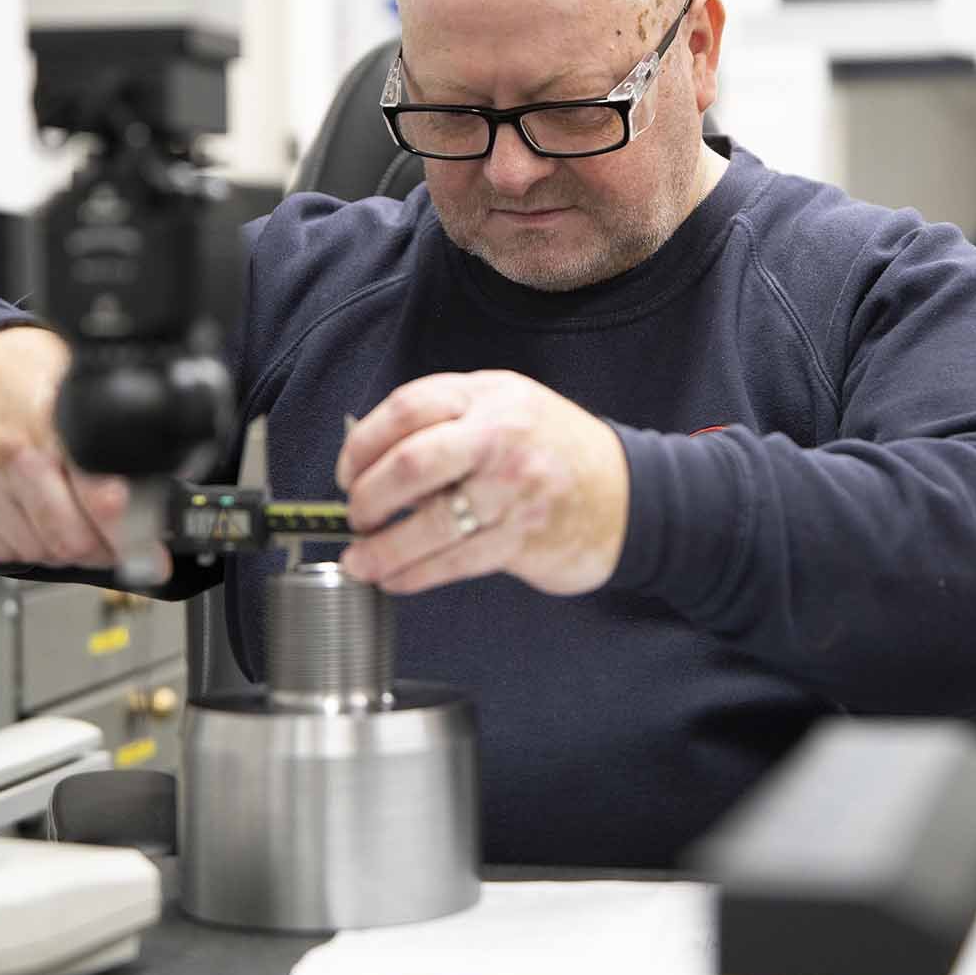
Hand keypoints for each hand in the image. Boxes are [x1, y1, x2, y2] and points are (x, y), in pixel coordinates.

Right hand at [0, 326, 167, 578]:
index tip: (153, 557)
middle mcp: (12, 452)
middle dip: (101, 550)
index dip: (134, 537)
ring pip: (36, 551)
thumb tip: (160, 496)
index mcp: (54, 422)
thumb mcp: (85, 389)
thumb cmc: (33, 374)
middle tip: (114, 541)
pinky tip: (36, 520)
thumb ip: (118, 440)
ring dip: (62, 550)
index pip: (103, 501)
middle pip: (69, 540)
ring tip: (73, 522)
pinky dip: (26, 546)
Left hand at [334, 371, 629, 595]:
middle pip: (411, 463)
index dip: (362, 444)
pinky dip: (413, 574)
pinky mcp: (522, 538)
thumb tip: (370, 461)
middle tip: (355, 516)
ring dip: (382, 549)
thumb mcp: (505, 409)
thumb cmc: (553, 451)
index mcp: (489, 397)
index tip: (347, 472)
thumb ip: (447, 421)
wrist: (628, 494)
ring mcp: (514, 489)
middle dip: (367, 497)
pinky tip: (395, 577)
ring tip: (361, 560)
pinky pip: (453, 560)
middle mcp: (502, 437)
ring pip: (429, 523)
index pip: (407, 408)